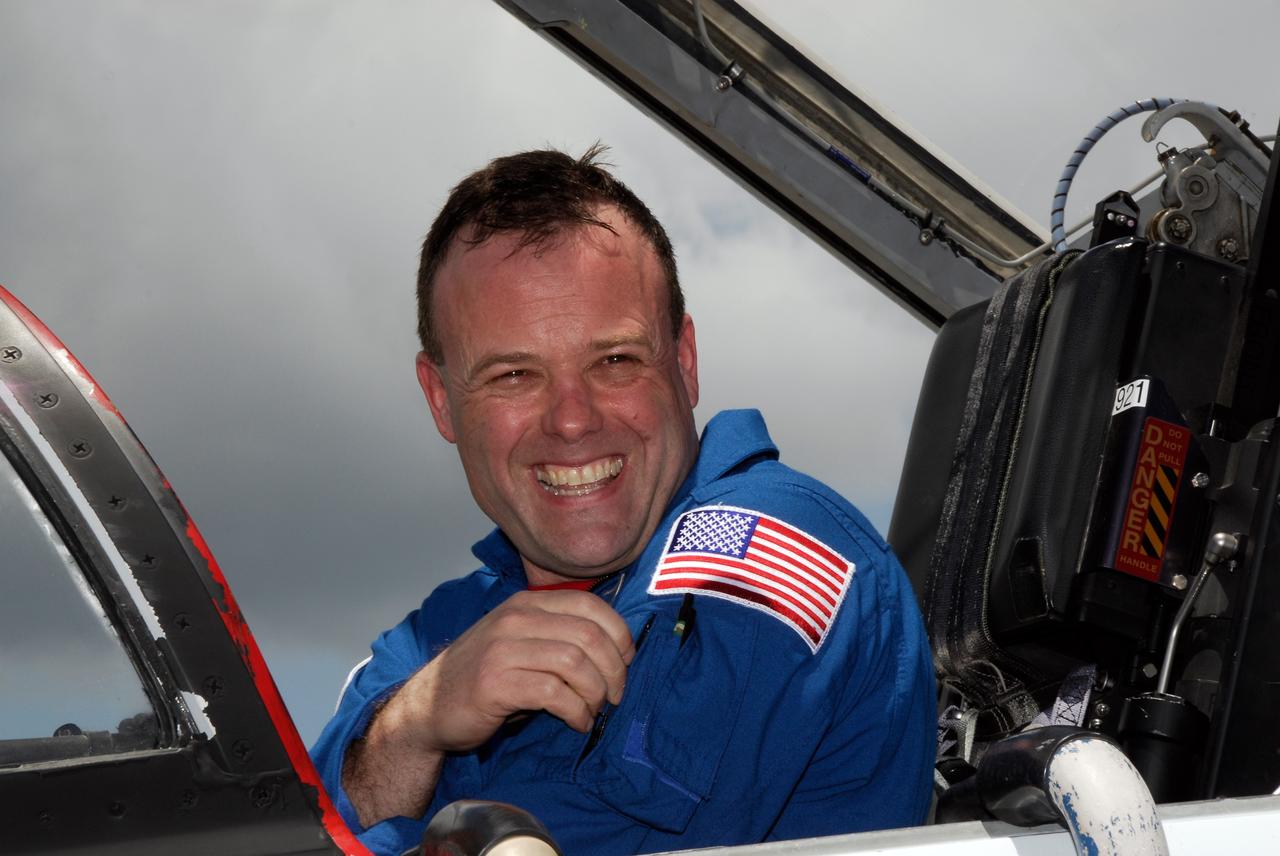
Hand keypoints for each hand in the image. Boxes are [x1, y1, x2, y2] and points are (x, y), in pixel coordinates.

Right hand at [344, 588, 635, 826]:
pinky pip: (555, 694)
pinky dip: (577, 711)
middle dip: (614, 669)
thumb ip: (557, 634)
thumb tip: (617, 648)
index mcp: (526, 603)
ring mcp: (502, 649)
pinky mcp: (495, 683)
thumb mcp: (520, 641)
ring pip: (575, 662)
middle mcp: (515, 619)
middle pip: (589, 635)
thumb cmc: (484, 677)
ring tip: (593, 710)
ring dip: (596, 693)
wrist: (428, 707)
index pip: (590, 605)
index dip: (619, 634)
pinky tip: (577, 722)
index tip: (626, 661)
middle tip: (615, 694)